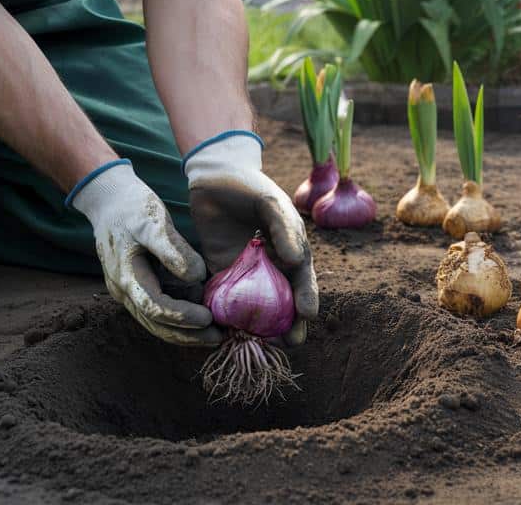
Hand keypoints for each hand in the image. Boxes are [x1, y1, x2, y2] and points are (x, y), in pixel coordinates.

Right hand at [69, 161, 222, 345]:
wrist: (108, 199)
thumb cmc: (131, 207)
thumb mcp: (152, 221)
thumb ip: (173, 250)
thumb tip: (197, 277)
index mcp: (126, 276)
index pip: (155, 307)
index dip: (182, 316)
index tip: (209, 318)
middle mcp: (125, 291)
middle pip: (156, 324)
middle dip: (187, 335)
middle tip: (219, 338)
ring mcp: (130, 291)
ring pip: (156, 322)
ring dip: (185, 332)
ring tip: (215, 334)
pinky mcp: (139, 286)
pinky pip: (158, 309)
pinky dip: (180, 317)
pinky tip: (203, 317)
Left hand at [184, 132, 317, 345]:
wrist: (213, 176)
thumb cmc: (249, 187)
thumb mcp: (271, 203)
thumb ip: (284, 230)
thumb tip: (296, 260)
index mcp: (290, 250)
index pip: (302, 279)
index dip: (307, 297)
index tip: (307, 314)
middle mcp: (271, 265)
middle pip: (283, 299)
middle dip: (288, 323)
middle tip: (289, 343)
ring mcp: (246, 270)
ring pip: (256, 304)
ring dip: (259, 325)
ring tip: (260, 344)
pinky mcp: (219, 271)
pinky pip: (224, 297)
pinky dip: (227, 313)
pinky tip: (225, 330)